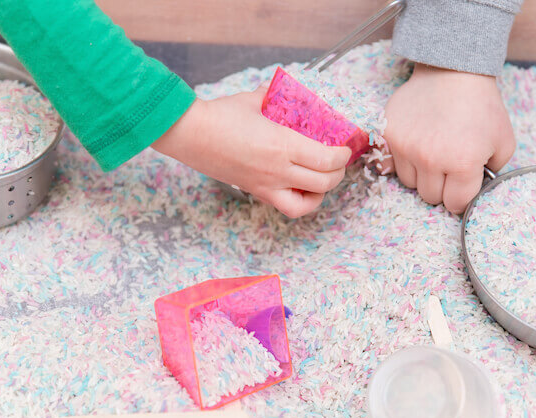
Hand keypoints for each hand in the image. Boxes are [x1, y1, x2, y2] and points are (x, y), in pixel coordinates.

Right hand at [152, 85, 350, 217]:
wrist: (190, 134)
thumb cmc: (220, 115)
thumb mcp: (256, 99)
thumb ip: (279, 97)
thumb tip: (293, 92)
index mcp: (282, 144)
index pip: (326, 159)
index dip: (342, 156)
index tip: (345, 148)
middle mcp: (278, 169)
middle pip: (324, 182)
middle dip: (338, 173)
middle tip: (339, 162)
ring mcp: (266, 184)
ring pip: (308, 202)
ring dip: (322, 193)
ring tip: (323, 180)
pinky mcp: (255, 191)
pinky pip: (287, 207)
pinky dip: (301, 203)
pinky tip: (302, 190)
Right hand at [383, 64, 514, 213]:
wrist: (453, 70)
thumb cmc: (481, 106)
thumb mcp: (504, 141)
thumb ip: (493, 171)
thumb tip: (476, 188)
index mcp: (463, 163)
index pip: (456, 203)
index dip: (462, 196)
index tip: (463, 185)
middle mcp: (431, 159)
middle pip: (431, 197)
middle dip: (442, 187)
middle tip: (450, 166)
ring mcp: (406, 148)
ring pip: (410, 183)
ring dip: (422, 175)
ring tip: (433, 152)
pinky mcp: (389, 136)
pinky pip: (391, 165)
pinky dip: (404, 161)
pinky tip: (416, 145)